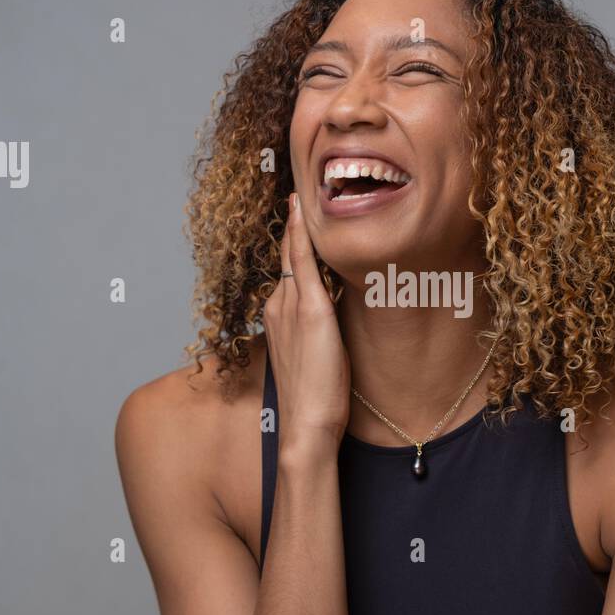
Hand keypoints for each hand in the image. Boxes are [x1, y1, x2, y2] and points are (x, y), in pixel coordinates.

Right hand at [263, 192, 350, 451]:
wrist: (308, 425)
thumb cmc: (316, 399)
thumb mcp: (315, 356)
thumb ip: (319, 331)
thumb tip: (335, 316)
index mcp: (278, 317)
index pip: (287, 270)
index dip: (293, 242)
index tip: (299, 215)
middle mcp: (278, 305)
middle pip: (287, 255)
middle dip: (293, 225)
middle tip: (298, 188)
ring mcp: (291, 306)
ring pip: (293, 253)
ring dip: (298, 223)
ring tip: (301, 189)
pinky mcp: (311, 311)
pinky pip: (304, 262)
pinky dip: (303, 234)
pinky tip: (303, 210)